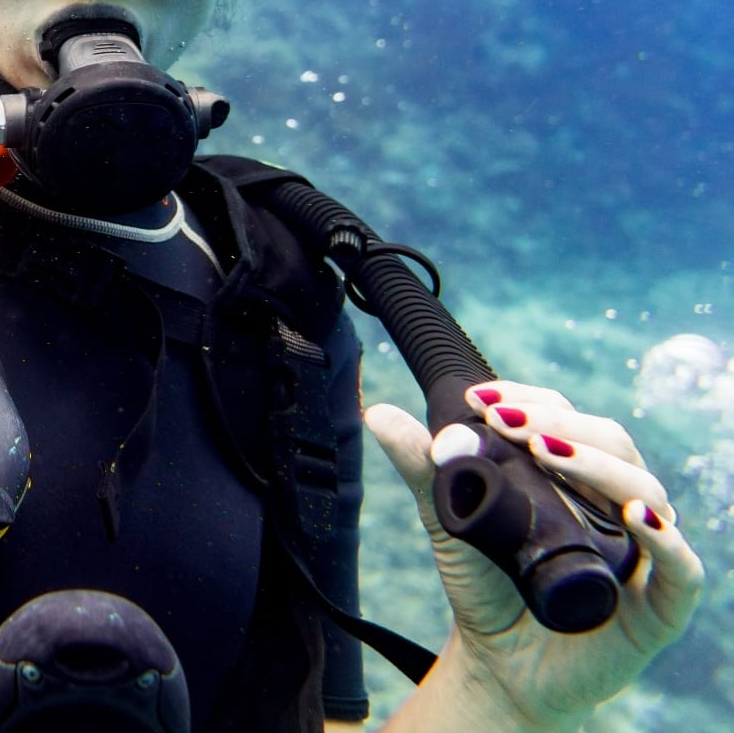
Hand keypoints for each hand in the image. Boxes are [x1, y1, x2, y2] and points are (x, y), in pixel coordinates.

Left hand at [366, 381, 702, 730]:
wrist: (500, 665)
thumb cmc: (487, 583)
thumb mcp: (450, 518)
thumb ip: (423, 468)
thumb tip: (378, 411)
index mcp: (576, 475)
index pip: (569, 418)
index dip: (533, 399)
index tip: (483, 398)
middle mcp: (616, 504)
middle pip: (611, 444)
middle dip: (561, 423)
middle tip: (508, 421)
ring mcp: (642, 553)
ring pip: (645, 492)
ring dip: (599, 465)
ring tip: (549, 453)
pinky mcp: (658, 608)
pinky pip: (684, 570)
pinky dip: (668, 540)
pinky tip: (635, 517)